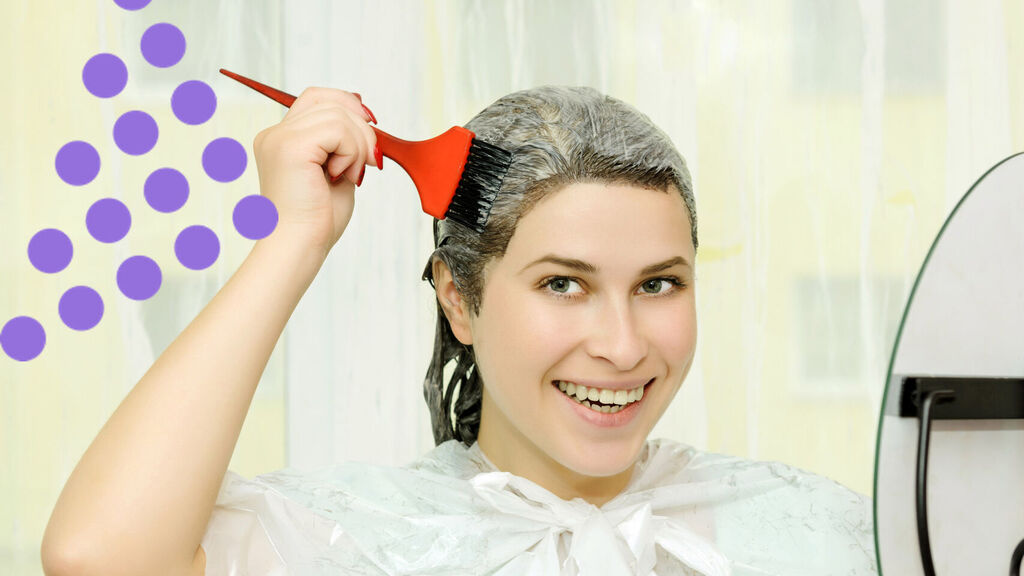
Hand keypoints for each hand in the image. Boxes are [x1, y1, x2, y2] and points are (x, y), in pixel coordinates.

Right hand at [252, 87, 378, 256]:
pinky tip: (342, 176)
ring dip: (358, 146)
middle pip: (330, 102)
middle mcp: (275, 134)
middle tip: (369, 163)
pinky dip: (351, 153)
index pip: (317, 97)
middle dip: (362, 129)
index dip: (348, 104)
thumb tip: (365, 117)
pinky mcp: (290, 147)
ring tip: (351, 175)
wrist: (300, 246)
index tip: (370, 127)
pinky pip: (338, 129)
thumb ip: (345, 144)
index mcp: (282, 139)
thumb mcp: (338, 171)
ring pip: (338, 114)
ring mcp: (279, 138)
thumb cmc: (318, 220)